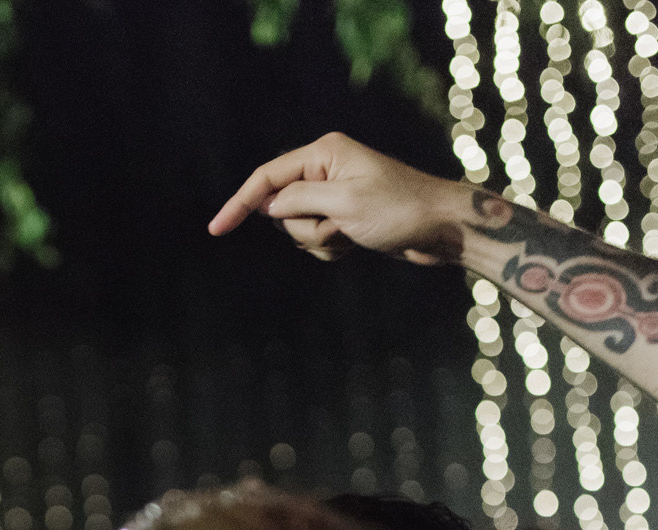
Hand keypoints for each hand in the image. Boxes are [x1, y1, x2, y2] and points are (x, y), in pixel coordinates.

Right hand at [208, 132, 473, 265]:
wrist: (442, 229)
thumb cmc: (400, 209)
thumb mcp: (344, 203)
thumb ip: (299, 200)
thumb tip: (269, 206)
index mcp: (324, 153)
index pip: (267, 178)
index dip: (239, 203)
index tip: (216, 229)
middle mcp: (324, 170)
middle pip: (281, 208)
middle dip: (303, 228)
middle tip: (339, 227)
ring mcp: (332, 194)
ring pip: (296, 229)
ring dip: (319, 241)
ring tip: (352, 235)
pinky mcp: (341, 217)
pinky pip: (315, 240)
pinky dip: (330, 248)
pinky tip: (356, 243)